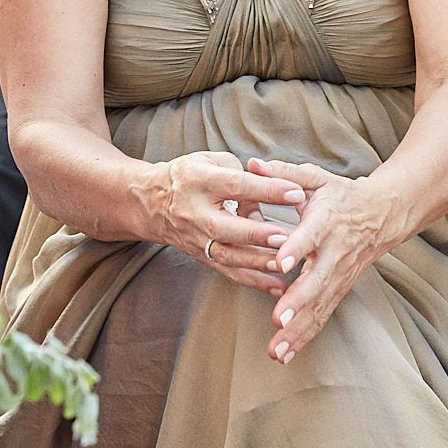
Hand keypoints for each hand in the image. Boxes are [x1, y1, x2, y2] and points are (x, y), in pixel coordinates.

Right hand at [144, 151, 300, 295]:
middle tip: (285, 237)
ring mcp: (196, 238)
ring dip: (257, 262)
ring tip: (283, 263)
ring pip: (226, 255)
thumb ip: (243, 174)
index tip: (295, 192)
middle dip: (256, 234)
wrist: (152, 202)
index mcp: (198, 180)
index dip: (266, 189)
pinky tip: (277, 286)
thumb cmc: (190, 176)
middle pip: (225, 226)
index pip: (235, 185)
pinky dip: (254, 281)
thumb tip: (274, 192)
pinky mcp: (201, 256)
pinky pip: (228, 272)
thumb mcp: (213, 161)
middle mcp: (194, 211)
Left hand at [249, 158, 401, 364]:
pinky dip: (304, 336)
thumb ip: (282, 174)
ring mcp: (339, 274)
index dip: (297, 247)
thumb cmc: (340, 195)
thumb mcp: (314, 178)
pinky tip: (284, 353)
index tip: (281, 262)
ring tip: (276, 348)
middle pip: (318, 279)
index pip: (311, 234)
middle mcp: (335, 251)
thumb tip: (250, 163)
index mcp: (327, 219)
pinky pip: (322, 315)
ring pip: (320, 305)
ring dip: (298, 328)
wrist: (383, 215)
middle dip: (298, 301)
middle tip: (277, 318)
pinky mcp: (339, 289)